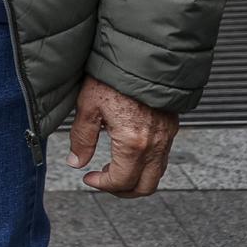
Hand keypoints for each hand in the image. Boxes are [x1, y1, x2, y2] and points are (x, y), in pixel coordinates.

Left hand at [66, 75, 178, 196]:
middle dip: (122, 190)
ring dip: (136, 179)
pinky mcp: (171, 128)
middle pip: (145, 187)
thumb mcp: (87, 107)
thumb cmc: (112, 77)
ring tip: (113, 168)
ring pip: (157, 174)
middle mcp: (155, 145)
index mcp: (132, 143)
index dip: (102, 184)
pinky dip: (146, 165)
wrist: (140, 56)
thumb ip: (82, 138)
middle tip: (103, 181)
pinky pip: (163, 158)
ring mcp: (167, 137)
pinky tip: (128, 153)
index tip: (89, 178)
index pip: (121, 181)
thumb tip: (75, 162)